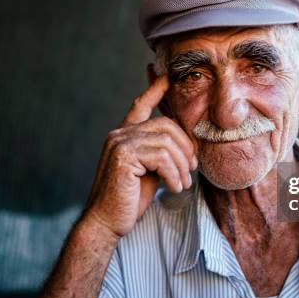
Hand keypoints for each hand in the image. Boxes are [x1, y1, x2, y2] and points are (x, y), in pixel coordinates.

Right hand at [81, 75, 196, 237]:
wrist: (106, 222)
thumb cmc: (129, 200)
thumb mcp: (150, 172)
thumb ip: (161, 154)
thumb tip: (187, 147)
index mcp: (124, 135)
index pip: (141, 105)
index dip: (155, 89)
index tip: (167, 75)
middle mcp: (120, 134)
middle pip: (166, 125)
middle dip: (186, 147)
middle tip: (192, 169)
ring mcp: (120, 143)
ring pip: (167, 142)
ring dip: (181, 166)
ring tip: (182, 184)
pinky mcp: (123, 156)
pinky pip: (162, 157)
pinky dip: (174, 174)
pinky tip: (174, 187)